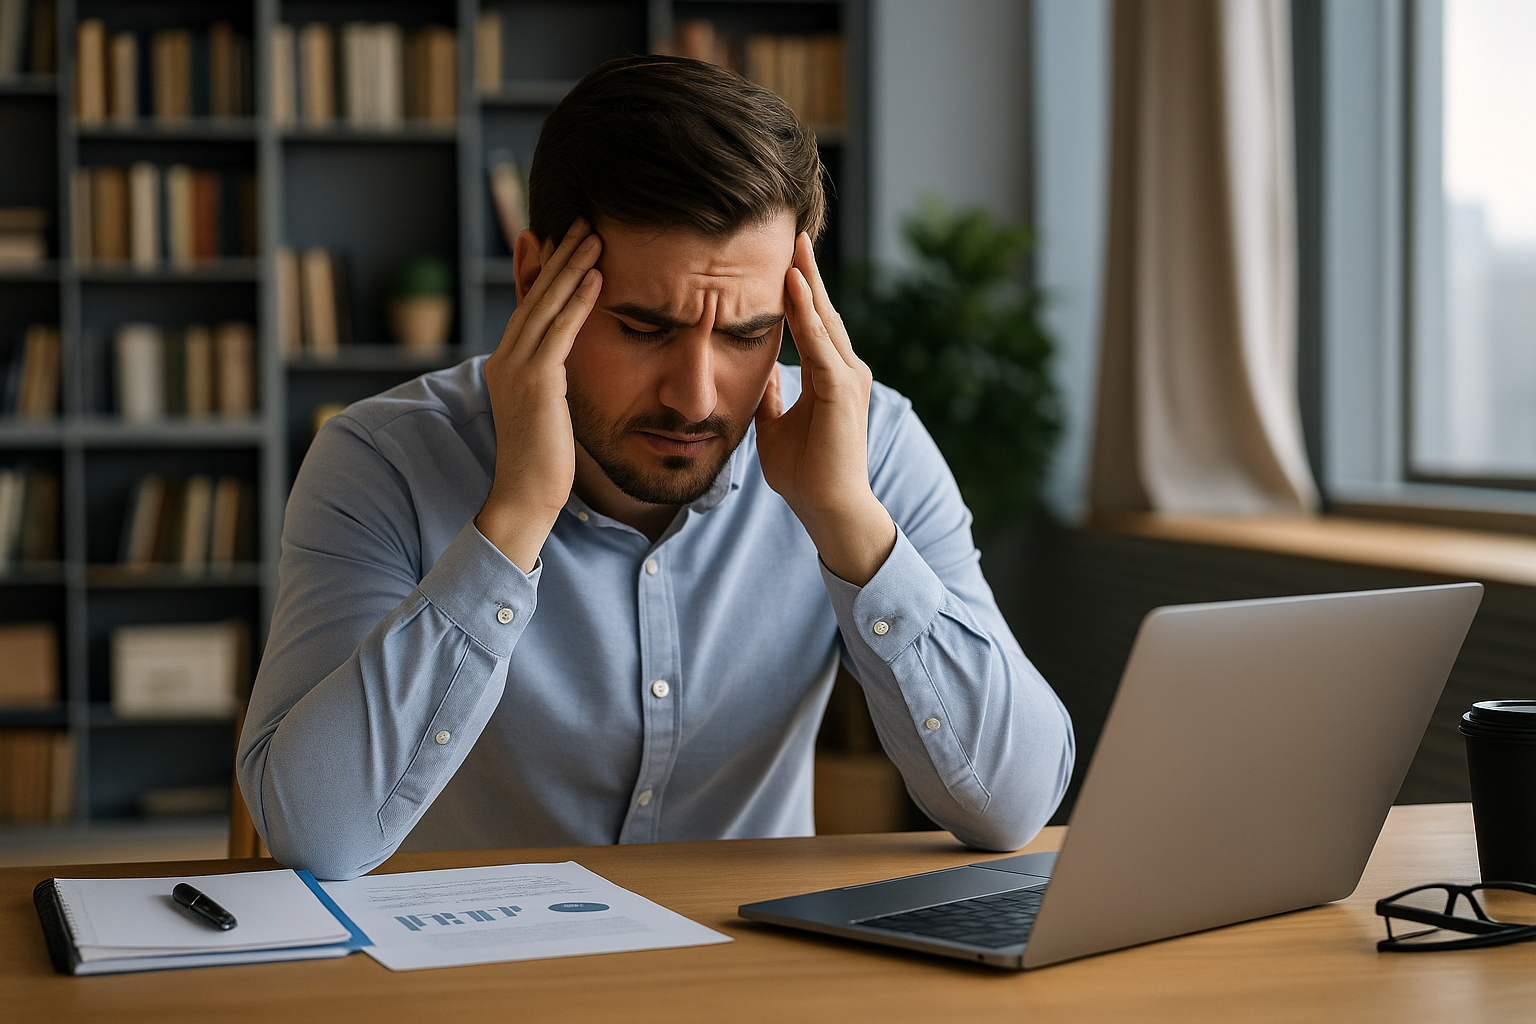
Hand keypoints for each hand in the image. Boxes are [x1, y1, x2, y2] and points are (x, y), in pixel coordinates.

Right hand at [476, 220, 602, 571]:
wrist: (525, 498)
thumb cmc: (544, 465)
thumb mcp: (548, 413)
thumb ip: (553, 385)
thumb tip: (567, 371)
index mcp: (508, 364)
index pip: (527, 305)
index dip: (542, 269)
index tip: (558, 237)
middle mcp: (506, 359)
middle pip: (534, 294)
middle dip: (558, 255)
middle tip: (581, 219)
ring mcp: (517, 368)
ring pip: (546, 304)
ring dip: (571, 266)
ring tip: (593, 233)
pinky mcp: (536, 382)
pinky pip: (560, 331)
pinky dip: (578, 301)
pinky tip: (597, 276)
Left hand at [756, 234, 895, 585]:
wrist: (828, 507)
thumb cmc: (805, 472)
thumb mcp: (774, 424)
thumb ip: (770, 394)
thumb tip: (758, 371)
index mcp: (830, 375)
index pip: (812, 321)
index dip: (797, 289)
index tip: (781, 256)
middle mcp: (845, 369)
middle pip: (822, 309)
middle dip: (806, 271)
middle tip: (793, 230)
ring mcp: (848, 377)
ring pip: (823, 318)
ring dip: (806, 280)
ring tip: (793, 243)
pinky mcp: (842, 389)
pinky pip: (819, 342)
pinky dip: (806, 312)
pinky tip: (792, 283)